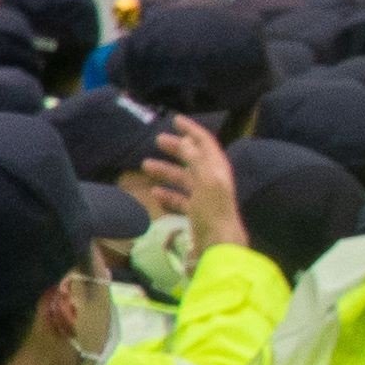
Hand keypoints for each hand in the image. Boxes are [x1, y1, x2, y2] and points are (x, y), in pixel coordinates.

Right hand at [138, 118, 243, 255]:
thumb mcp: (206, 181)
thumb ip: (197, 160)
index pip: (205, 143)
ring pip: (184, 178)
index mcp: (217, 169)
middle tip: (157, 140)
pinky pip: (180, 199)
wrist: (219, 244)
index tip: (176, 120)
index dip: (192, 130)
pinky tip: (154, 192)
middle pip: (193, 158)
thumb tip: (186, 140)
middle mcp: (213, 180)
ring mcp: (205, 197)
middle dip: (176, 148)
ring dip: (166, 170)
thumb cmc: (213, 211)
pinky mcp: (197, 213)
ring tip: (145, 165)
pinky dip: (167, 194)